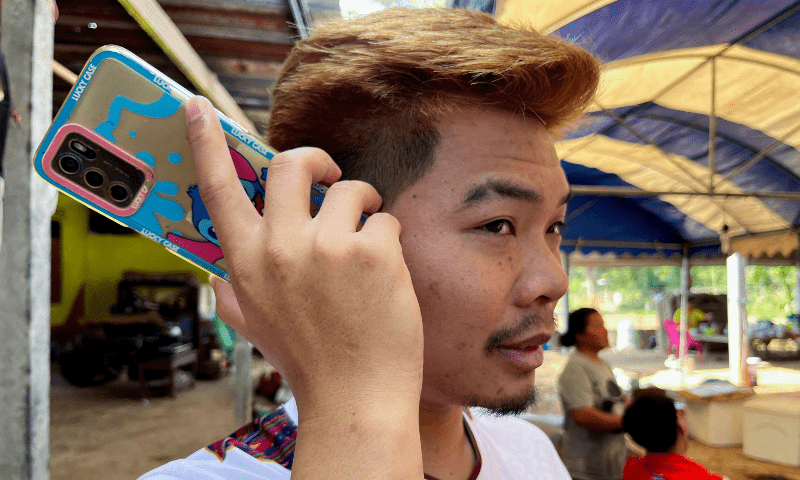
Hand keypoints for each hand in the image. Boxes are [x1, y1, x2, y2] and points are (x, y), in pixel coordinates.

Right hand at [186, 97, 423, 477]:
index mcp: (246, 262)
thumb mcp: (254, 324)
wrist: (356, 398)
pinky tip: (384, 275)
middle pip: (290, 163)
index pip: (217, 188)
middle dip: (315, 161)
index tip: (197, 108)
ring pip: (349, 188)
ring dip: (362, 208)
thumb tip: (220, 263)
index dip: (205, 142)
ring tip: (365, 245)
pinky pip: (385, 218)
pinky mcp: (372, 251)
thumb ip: (233, 288)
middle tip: (329, 177)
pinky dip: (388, 240)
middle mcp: (280, 247)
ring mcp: (327, 247)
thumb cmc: (309, 360)